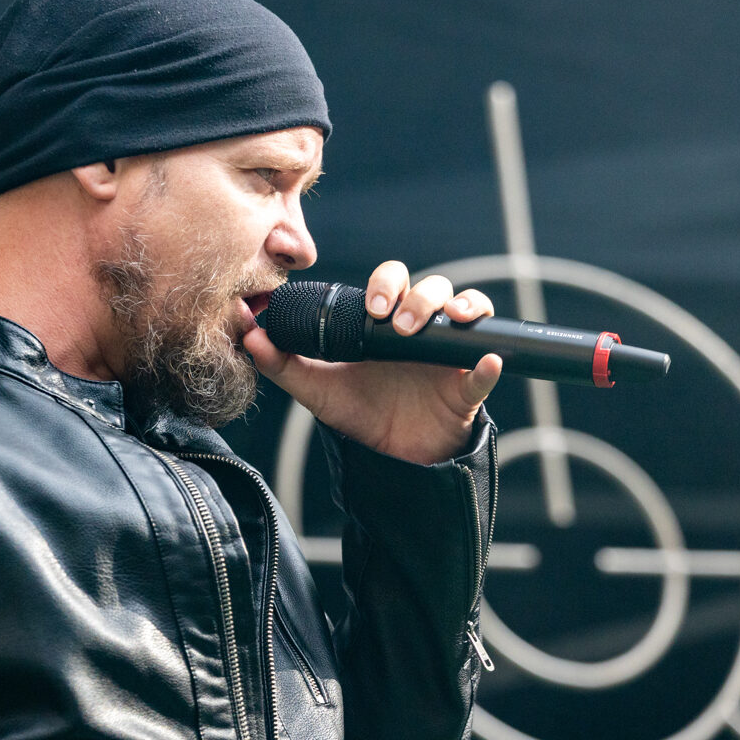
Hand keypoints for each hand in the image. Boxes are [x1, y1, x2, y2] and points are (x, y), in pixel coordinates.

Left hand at [241, 261, 502, 464]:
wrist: (389, 458)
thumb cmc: (359, 411)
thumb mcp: (315, 388)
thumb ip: (282, 363)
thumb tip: (249, 335)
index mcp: (386, 323)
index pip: (392, 281)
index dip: (385, 284)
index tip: (371, 308)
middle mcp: (421, 329)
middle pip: (432, 287)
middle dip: (416, 295)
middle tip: (395, 321)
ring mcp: (448, 353)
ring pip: (467, 308)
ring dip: (454, 307)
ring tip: (426, 330)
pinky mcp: (468, 384)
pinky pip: (488, 366)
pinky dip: (490, 362)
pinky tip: (487, 361)